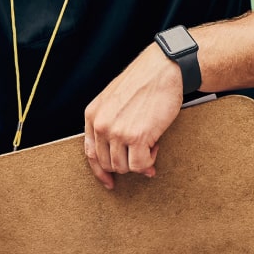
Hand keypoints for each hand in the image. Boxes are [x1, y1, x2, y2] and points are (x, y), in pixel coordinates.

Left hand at [82, 43, 184, 188]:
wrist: (162, 70)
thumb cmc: (143, 83)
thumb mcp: (114, 99)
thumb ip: (110, 123)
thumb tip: (119, 154)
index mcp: (92, 115)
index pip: (90, 154)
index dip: (100, 172)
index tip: (110, 182)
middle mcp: (101, 125)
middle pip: (108, 163)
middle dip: (125, 164)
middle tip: (142, 155)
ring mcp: (117, 132)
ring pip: (123, 167)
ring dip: (139, 162)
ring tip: (150, 146)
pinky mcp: (137, 137)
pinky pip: (139, 165)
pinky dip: (149, 162)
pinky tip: (155, 146)